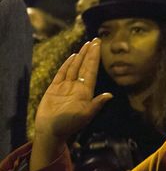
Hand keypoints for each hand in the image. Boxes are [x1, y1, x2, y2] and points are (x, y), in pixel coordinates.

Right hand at [32, 40, 112, 170]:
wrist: (51, 131)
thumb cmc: (69, 125)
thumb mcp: (85, 115)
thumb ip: (97, 104)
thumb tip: (110, 95)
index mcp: (86, 92)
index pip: (92, 70)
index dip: (95, 58)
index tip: (100, 46)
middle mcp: (78, 87)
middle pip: (85, 66)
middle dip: (90, 53)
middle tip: (96, 40)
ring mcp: (66, 86)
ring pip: (74, 67)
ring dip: (80, 56)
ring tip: (86, 45)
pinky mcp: (54, 88)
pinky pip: (62, 73)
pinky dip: (67, 65)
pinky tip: (73, 57)